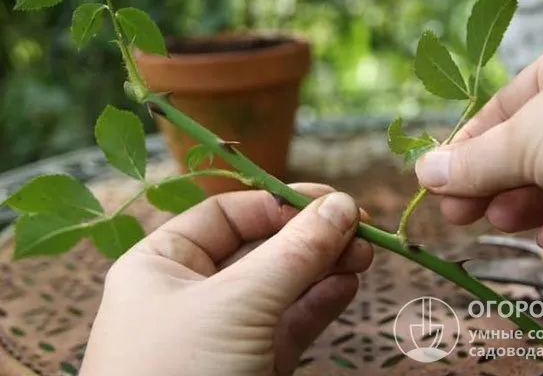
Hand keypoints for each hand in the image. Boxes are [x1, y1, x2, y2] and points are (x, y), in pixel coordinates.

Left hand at [79, 184, 372, 375]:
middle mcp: (190, 293)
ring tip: (364, 254)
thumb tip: (341, 204)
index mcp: (161, 265)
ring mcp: (224, 332)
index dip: (279, 203)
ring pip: (281, 287)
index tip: (331, 200)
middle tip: (359, 228)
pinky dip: (320, 304)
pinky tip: (347, 285)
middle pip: (260, 248)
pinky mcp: (251, 366)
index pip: (226, 214)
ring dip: (324, 268)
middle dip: (311, 236)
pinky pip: (290, 325)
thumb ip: (293, 252)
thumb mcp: (235, 303)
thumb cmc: (180, 370)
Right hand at [415, 24, 542, 265]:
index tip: (434, 183)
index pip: (501, 113)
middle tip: (456, 214)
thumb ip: (476, 160)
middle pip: (525, 157)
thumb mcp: (532, 136)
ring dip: (524, 211)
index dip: (464, 149)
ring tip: (504, 220)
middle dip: (489, 186)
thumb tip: (424, 170)